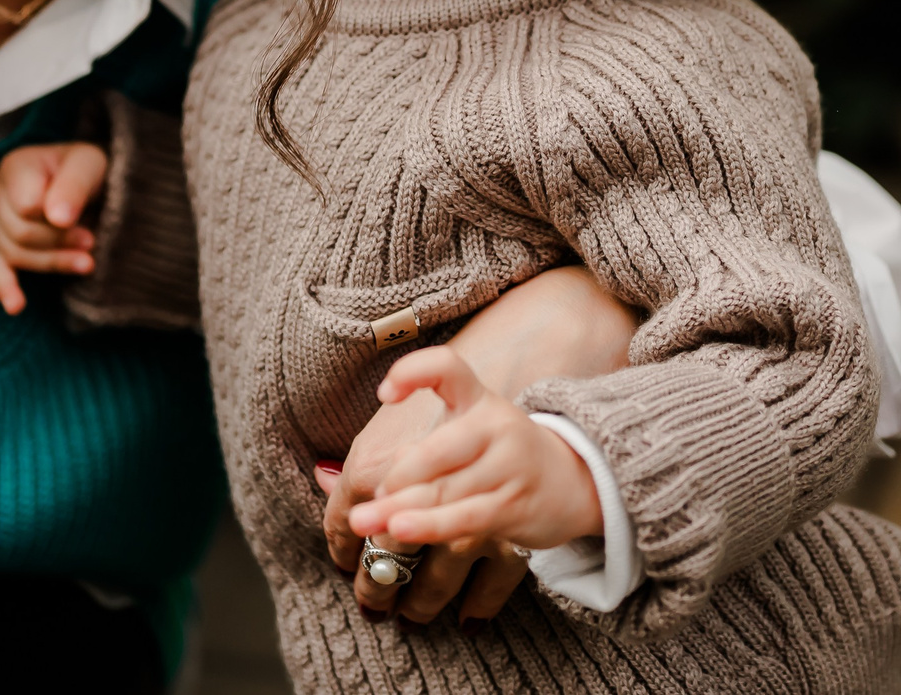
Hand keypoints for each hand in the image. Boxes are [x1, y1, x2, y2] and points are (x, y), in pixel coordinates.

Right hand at [0, 140, 109, 314]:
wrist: (91, 177)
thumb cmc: (89, 168)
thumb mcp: (90, 165)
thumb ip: (73, 186)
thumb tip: (57, 218)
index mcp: (15, 167)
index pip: (25, 207)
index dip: (54, 219)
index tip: (83, 221)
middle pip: (19, 233)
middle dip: (58, 244)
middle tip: (92, 244)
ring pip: (15, 253)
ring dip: (52, 263)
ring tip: (87, 264)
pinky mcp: (2, 244)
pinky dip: (6, 287)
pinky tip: (16, 306)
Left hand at [349, 349, 600, 553]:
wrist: (579, 480)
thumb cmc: (501, 456)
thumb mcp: (461, 435)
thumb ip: (400, 451)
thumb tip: (321, 474)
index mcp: (478, 398)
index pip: (449, 368)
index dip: (416, 372)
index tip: (385, 393)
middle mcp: (494, 426)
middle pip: (439, 447)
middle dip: (399, 475)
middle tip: (366, 496)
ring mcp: (507, 466)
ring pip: (447, 490)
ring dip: (401, 510)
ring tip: (364, 523)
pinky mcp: (514, 504)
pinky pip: (466, 517)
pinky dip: (431, 526)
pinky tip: (401, 532)